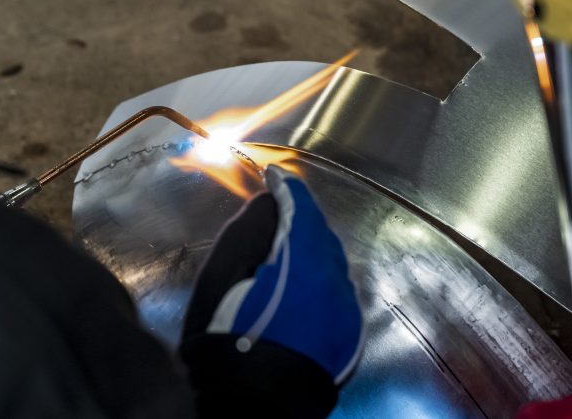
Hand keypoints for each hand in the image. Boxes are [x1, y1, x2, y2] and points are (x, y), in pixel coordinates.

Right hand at [180, 165, 362, 418]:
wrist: (254, 403)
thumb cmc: (227, 336)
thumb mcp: (221, 276)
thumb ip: (246, 230)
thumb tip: (267, 202)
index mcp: (303, 258)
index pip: (300, 206)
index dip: (284, 187)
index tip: (271, 176)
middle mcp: (335, 279)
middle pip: (320, 232)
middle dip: (299, 218)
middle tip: (273, 214)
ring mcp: (346, 309)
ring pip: (331, 261)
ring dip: (310, 248)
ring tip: (282, 251)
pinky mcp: (350, 333)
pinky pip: (336, 291)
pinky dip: (319, 279)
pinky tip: (296, 289)